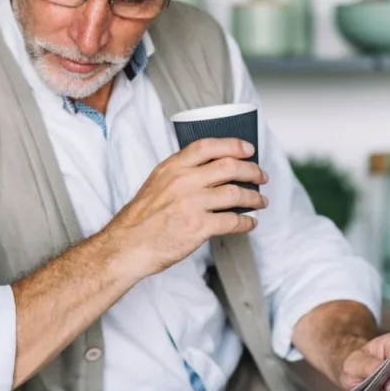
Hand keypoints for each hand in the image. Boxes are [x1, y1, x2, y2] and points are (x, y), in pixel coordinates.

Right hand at [103, 137, 267, 278]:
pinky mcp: (199, 227)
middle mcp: (183, 181)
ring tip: (260, 201)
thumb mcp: (156, 184)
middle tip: (261, 176)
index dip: (233, 145)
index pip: (207, 146)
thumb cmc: (140, 219)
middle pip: (228, 167)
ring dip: (254, 197)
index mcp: (172, 168)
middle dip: (252, 171)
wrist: (128, 245)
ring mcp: (192, 204)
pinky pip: (233, 221)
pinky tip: (250, 223)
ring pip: (236, 193)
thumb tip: (210, 171)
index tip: (248, 149)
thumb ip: (180, 174)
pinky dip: (247, 222)